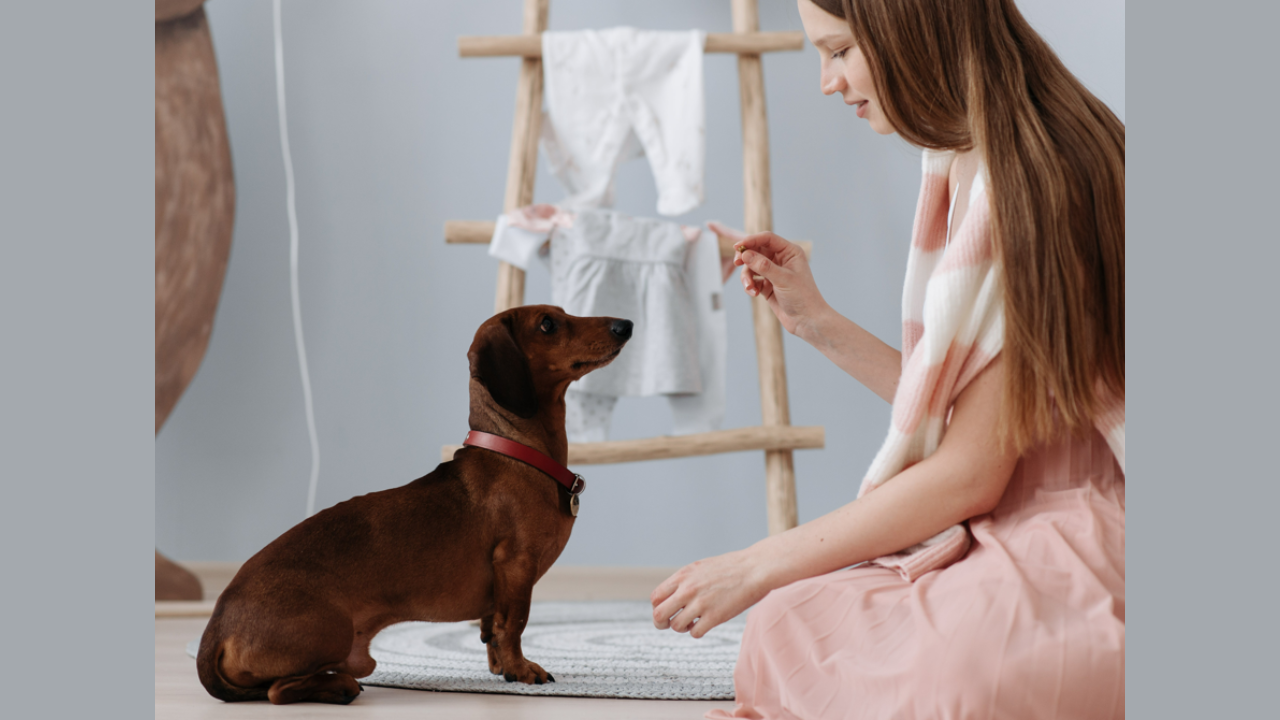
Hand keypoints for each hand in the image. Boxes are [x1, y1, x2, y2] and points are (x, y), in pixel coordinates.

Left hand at [650, 547, 771, 638]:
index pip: (656, 598)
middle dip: (661, 623)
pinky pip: (695, 633)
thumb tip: (671, 597)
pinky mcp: (715, 616)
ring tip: (693, 622)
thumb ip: (684, 581)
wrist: (755, 568)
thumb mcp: (700, 568)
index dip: (657, 608)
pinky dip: (697, 632)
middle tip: (669, 624)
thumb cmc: (731, 568)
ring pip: (676, 626)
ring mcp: (701, 604)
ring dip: (682, 628)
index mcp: (683, 576)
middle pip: (659, 615)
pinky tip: (705, 624)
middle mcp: (688, 590)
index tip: (666, 611)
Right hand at [718, 225, 828, 339]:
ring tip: (750, 288)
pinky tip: (754, 294)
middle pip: (756, 250)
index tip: (737, 246)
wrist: (807, 321)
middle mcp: (781, 259)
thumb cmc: (802, 297)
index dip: (751, 240)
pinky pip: (753, 280)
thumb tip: (745, 254)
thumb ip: (763, 266)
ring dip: (747, 276)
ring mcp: (773, 272)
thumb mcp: (783, 279)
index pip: (767, 239)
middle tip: (737, 263)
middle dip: (746, 257)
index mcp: (789, 252)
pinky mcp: (767, 285)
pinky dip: (750, 285)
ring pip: (752, 266)